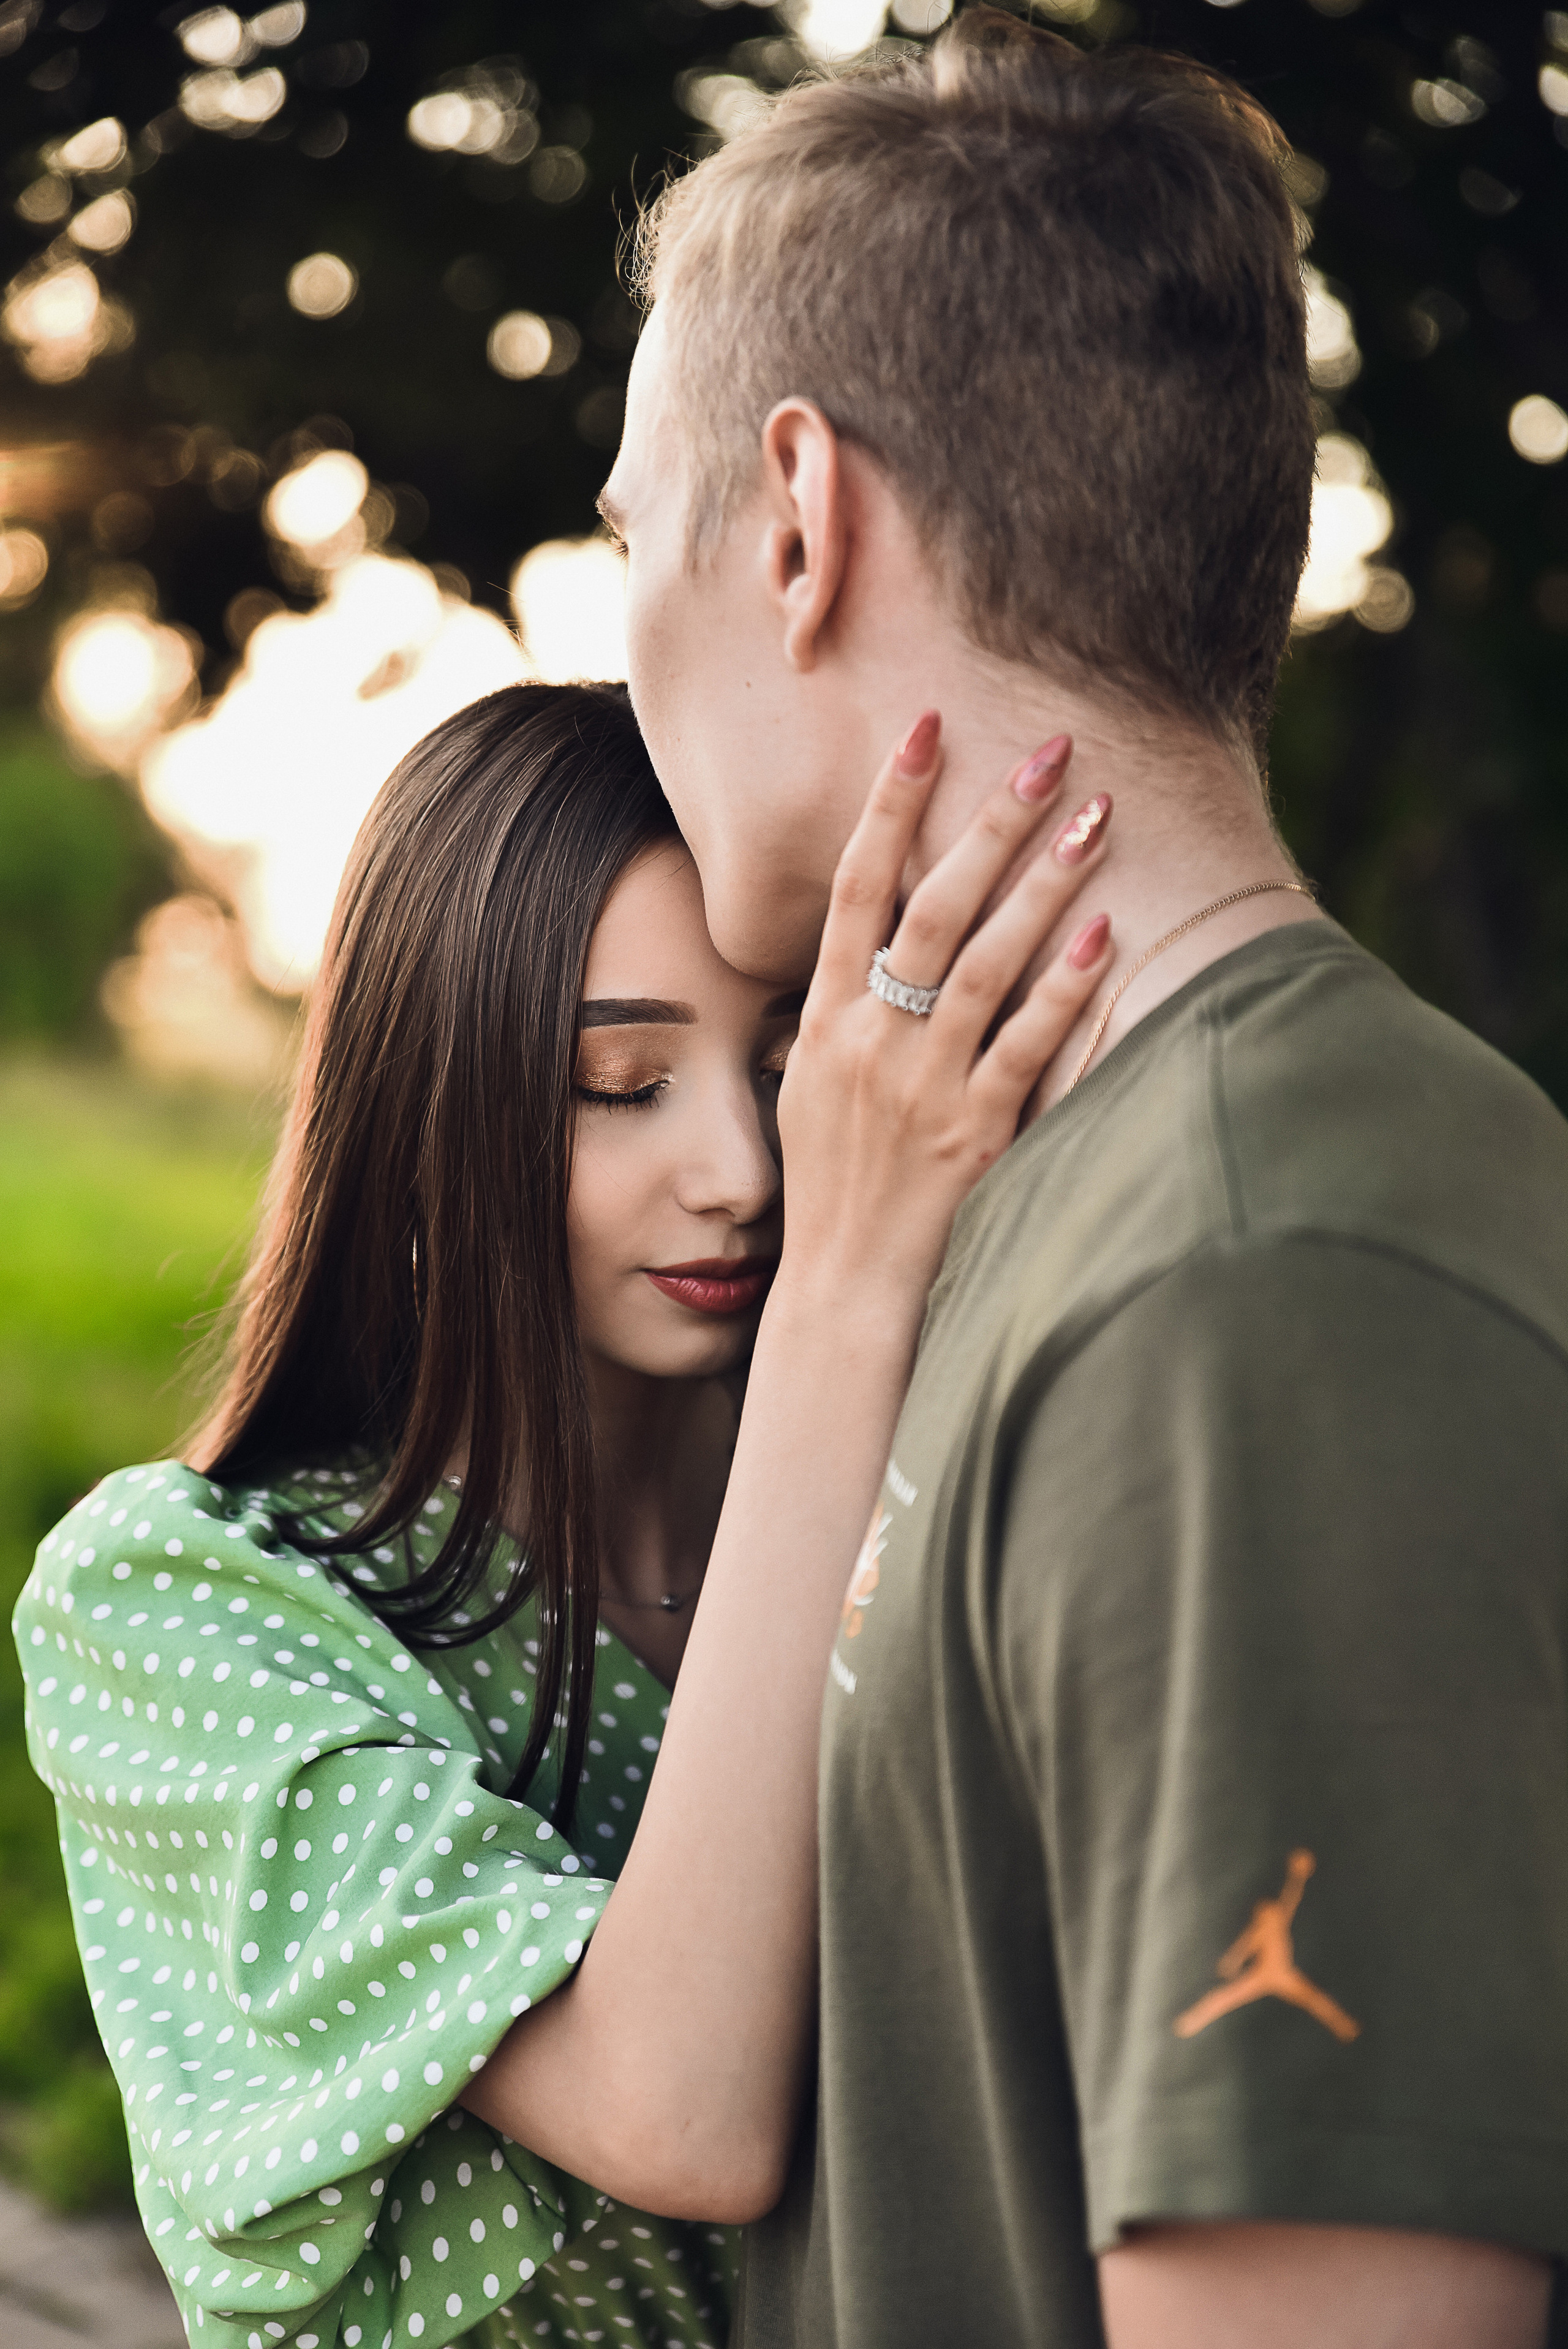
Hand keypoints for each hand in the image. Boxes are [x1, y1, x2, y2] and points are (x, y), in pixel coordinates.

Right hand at [775, 710, 1112, 1303]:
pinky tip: (1107, 934)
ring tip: (1096, 816)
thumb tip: (875, 939)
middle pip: (933, 905)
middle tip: (1048, 749)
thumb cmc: (834, 1183)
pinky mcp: (975, 1130)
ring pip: (989, 963)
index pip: (854, 886)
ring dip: (1045, 884)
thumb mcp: (811, 1083)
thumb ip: (845, 1008)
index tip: (925, 728)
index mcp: (826, 1017)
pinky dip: (1068, 989)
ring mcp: (923, 1083)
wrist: (842, 1286)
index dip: (889, 804)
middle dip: (991, 821)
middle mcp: (871, 1039)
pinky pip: (1029, 1046)